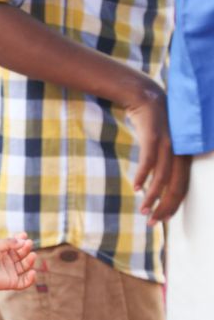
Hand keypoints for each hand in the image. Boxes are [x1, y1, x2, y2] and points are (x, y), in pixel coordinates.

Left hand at [0, 232, 36, 291]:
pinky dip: (30, 279)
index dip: (20, 240)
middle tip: (28, 243)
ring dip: (30, 261)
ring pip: (25, 266)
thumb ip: (10, 242)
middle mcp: (8, 261)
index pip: (15, 245)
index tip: (24, 235)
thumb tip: (23, 241)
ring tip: (32, 255)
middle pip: (21, 254)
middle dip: (26, 248)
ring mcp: (10, 272)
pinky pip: (24, 282)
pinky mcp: (12, 283)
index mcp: (3, 252)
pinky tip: (32, 272)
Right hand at [123, 82, 176, 223]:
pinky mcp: (154, 138)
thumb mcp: (164, 146)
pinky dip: (143, 177)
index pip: (182, 189)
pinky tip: (136, 188)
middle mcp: (180, 152)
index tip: (160, 219)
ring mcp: (168, 145)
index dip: (172, 206)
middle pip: (176, 187)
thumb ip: (163, 164)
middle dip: (164, 208)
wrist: (148, 97)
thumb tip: (155, 185)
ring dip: (153, 197)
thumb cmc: (154, 124)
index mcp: (185, 157)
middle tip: (152, 222)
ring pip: (163, 178)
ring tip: (143, 210)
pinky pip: (149, 162)